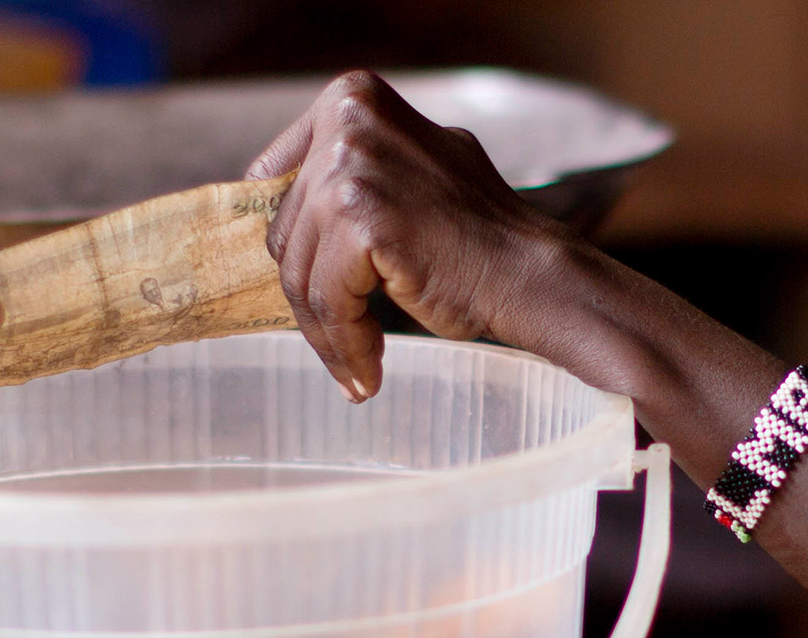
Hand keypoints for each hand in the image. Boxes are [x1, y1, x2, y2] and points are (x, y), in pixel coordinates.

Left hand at [243, 71, 582, 401]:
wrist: (530, 273)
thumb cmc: (478, 234)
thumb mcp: (410, 169)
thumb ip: (356, 172)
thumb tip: (299, 205)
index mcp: (353, 97)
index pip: (277, 179)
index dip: (289, 241)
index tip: (301, 287)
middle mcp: (347, 121)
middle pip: (287, 231)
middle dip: (311, 294)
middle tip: (341, 339)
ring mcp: (352, 168)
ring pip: (302, 274)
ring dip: (327, 331)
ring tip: (356, 367)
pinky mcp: (360, 220)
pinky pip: (327, 300)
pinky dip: (343, 343)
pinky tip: (368, 369)